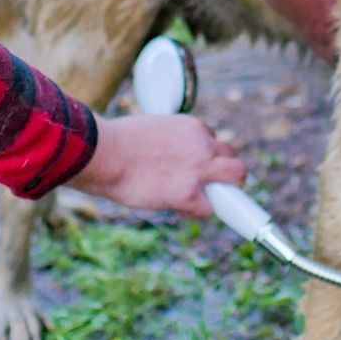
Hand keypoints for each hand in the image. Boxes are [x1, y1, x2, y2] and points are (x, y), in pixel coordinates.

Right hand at [69, 114, 245, 217]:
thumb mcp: (149, 129)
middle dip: (226, 172)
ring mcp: (198, 168)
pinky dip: (197, 212)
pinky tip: (181, 210)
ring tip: (208, 201)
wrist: (104, 152)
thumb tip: (158, 158)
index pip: (212, 140)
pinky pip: (208, 209)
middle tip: (212, 186)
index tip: (196, 165)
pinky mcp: (189, 192)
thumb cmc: (114, 142)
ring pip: (236, 177)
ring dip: (225, 191)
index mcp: (190, 126)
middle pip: (232, 157)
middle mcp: (201, 144)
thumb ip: (164, 142)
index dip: (205, 155)